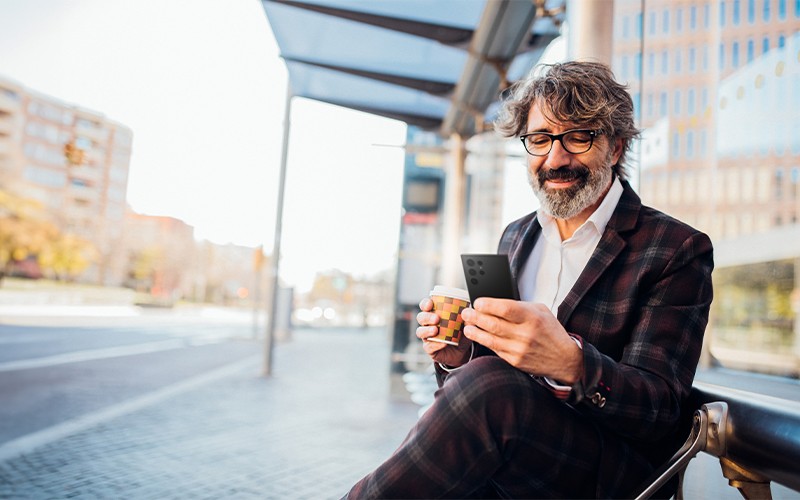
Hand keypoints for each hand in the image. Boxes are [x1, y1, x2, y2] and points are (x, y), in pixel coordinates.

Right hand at [416, 297, 473, 366]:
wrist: (461, 352)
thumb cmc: (460, 334)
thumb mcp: (466, 325)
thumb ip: (467, 318)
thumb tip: (471, 312)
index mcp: (434, 314)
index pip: (425, 306)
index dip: (425, 304)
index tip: (430, 304)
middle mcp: (428, 324)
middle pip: (421, 317)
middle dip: (426, 317)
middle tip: (436, 318)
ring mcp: (427, 336)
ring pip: (420, 332)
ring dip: (427, 330)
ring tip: (435, 330)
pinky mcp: (429, 348)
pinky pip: (428, 346)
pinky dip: (435, 344)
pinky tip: (443, 343)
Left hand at [461, 298, 582, 383]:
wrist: (564, 359)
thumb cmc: (551, 332)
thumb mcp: (541, 311)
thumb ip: (520, 306)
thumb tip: (496, 302)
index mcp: (532, 317)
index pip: (505, 308)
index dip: (488, 304)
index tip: (478, 302)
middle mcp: (525, 334)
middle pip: (493, 324)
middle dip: (475, 317)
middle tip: (466, 312)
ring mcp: (519, 349)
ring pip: (490, 339)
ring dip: (475, 331)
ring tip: (467, 325)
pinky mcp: (515, 361)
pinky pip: (494, 349)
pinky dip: (484, 341)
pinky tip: (478, 336)